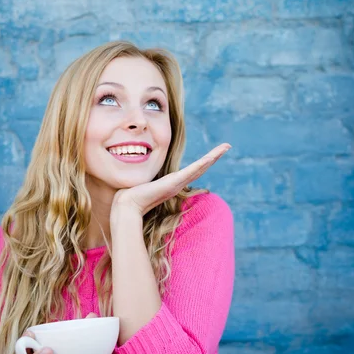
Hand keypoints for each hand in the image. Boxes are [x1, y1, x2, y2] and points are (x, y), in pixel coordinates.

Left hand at [111, 142, 230, 217]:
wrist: (127, 206)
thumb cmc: (130, 197)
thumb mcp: (140, 184)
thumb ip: (142, 180)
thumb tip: (134, 179)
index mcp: (171, 183)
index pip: (191, 170)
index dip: (202, 162)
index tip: (211, 155)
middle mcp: (177, 183)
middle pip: (200, 168)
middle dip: (213, 157)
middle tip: (226, 147)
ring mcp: (178, 183)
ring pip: (200, 167)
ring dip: (213, 157)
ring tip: (225, 147)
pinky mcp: (175, 182)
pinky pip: (193, 170)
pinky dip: (204, 163)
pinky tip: (212, 156)